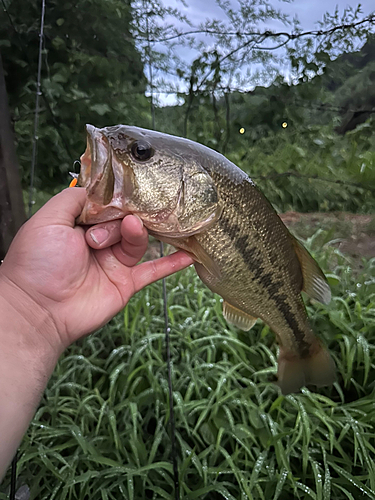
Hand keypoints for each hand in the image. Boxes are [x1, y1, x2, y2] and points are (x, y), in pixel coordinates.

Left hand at [0, 188, 192, 354]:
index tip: (129, 189)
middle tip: (110, 226)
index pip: (108, 204)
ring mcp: (114, 262)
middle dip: (121, 219)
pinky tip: (189, 254)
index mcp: (81, 225)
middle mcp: (100, 241)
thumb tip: (97, 188)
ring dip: (138, 233)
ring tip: (134, 228)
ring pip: (138, 240)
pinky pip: (154, 271)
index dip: (116, 198)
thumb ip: (73, 199)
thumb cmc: (38, 262)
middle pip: (125, 220)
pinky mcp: (126, 283)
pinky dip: (172, 263)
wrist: (40, 308)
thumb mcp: (49, 219)